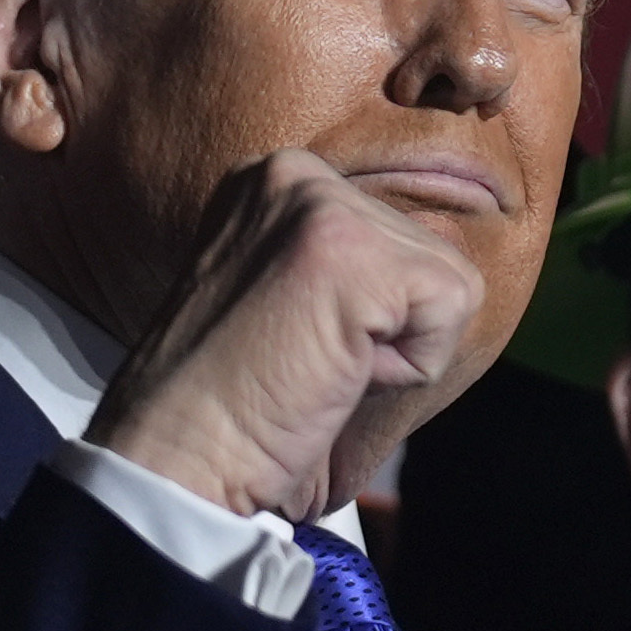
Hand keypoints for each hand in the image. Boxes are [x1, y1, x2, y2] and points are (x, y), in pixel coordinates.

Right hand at [86, 150, 482, 521]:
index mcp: (272, 179)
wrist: (177, 456)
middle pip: (427, 252)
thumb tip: (432, 272)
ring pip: (447, 281)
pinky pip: (453, 307)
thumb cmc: (229, 404)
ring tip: (315, 365)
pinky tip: (333, 372)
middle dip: (387, 327)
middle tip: (303, 361)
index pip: (394, 236)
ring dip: (398, 349)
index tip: (294, 343)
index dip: (368, 314)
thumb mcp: (282, 296)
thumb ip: (343, 262)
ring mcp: (321, 206)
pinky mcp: (356, 252)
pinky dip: (410, 367)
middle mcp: (293, 173)